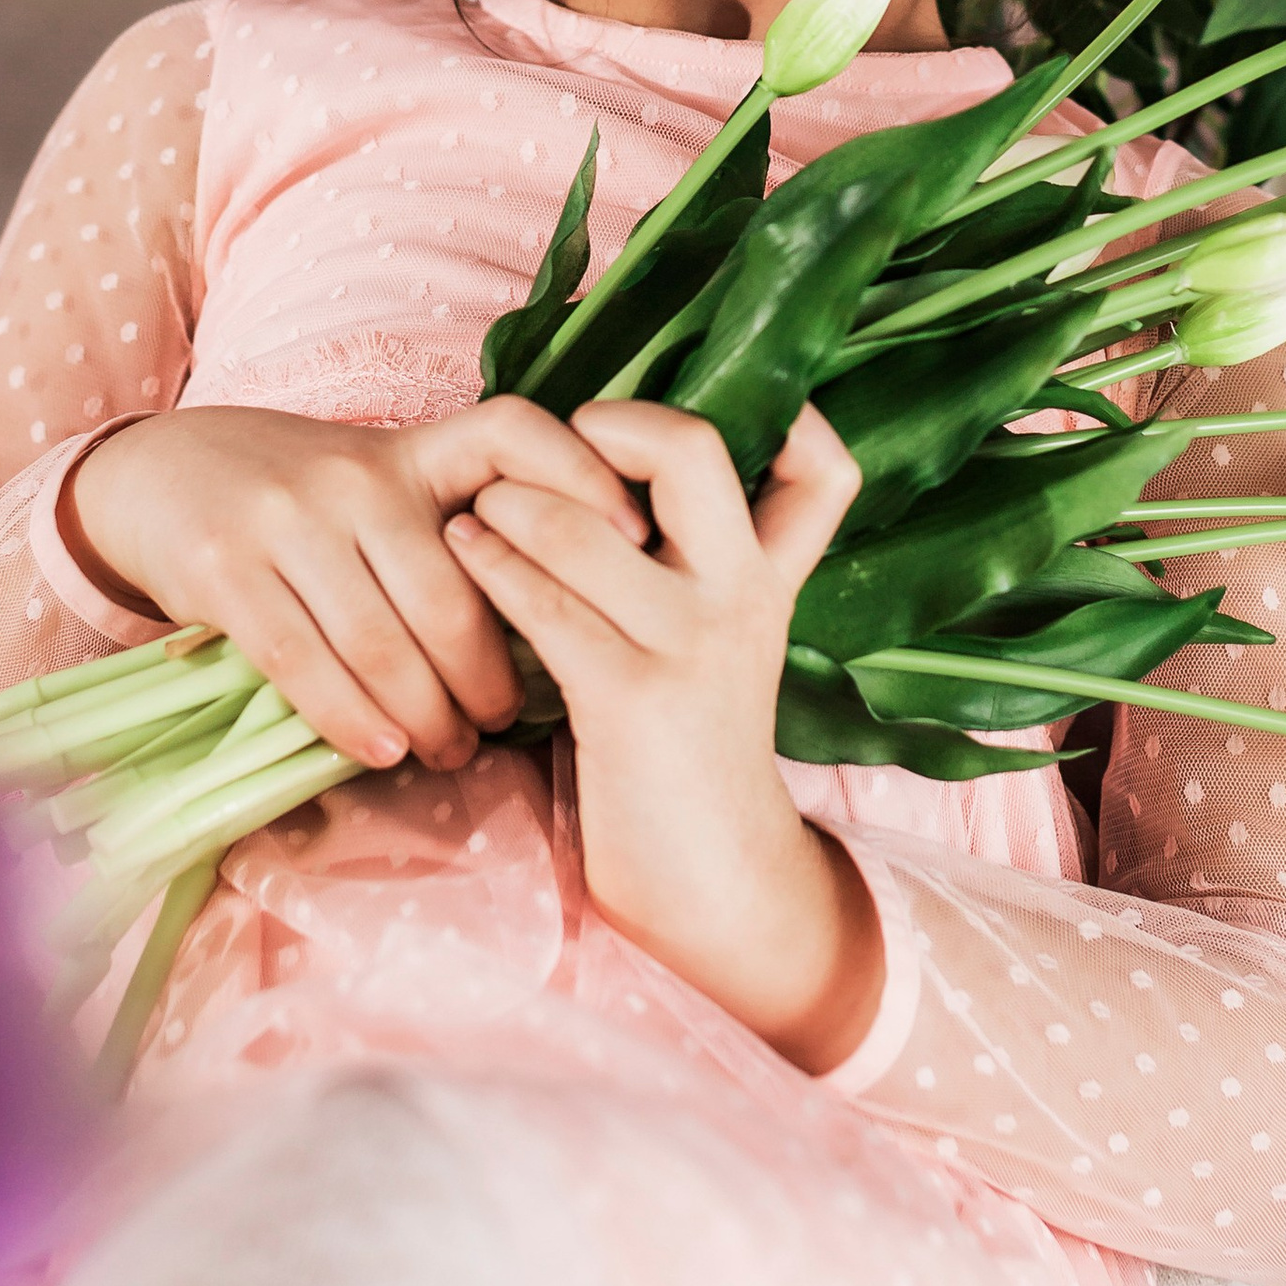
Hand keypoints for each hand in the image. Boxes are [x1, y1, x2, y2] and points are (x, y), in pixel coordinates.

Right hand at [58, 401, 645, 775]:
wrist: (165, 471)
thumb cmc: (305, 495)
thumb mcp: (385, 479)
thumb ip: (458, 520)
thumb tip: (569, 607)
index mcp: (413, 447)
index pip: (515, 432)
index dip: (583, 478)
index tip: (636, 546)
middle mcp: (357, 475)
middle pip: (454, 590)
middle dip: (489, 675)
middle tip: (503, 723)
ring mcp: (287, 519)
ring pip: (383, 641)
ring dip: (425, 716)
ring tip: (448, 750)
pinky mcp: (226, 570)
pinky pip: (303, 663)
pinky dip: (349, 719)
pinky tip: (381, 749)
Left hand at [446, 399, 883, 1073]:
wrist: (712, 882)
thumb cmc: (688, 753)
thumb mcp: (720, 648)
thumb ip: (697, 571)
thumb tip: (613, 480)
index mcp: (771, 581)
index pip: (822, 473)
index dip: (788, 415)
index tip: (708, 404)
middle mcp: (743, 597)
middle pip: (693, 452)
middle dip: (615, 423)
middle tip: (565, 440)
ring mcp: (691, 643)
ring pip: (588, 525)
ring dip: (514, 500)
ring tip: (476, 506)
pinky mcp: (630, 698)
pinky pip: (546, 604)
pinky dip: (492, 565)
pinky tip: (463, 555)